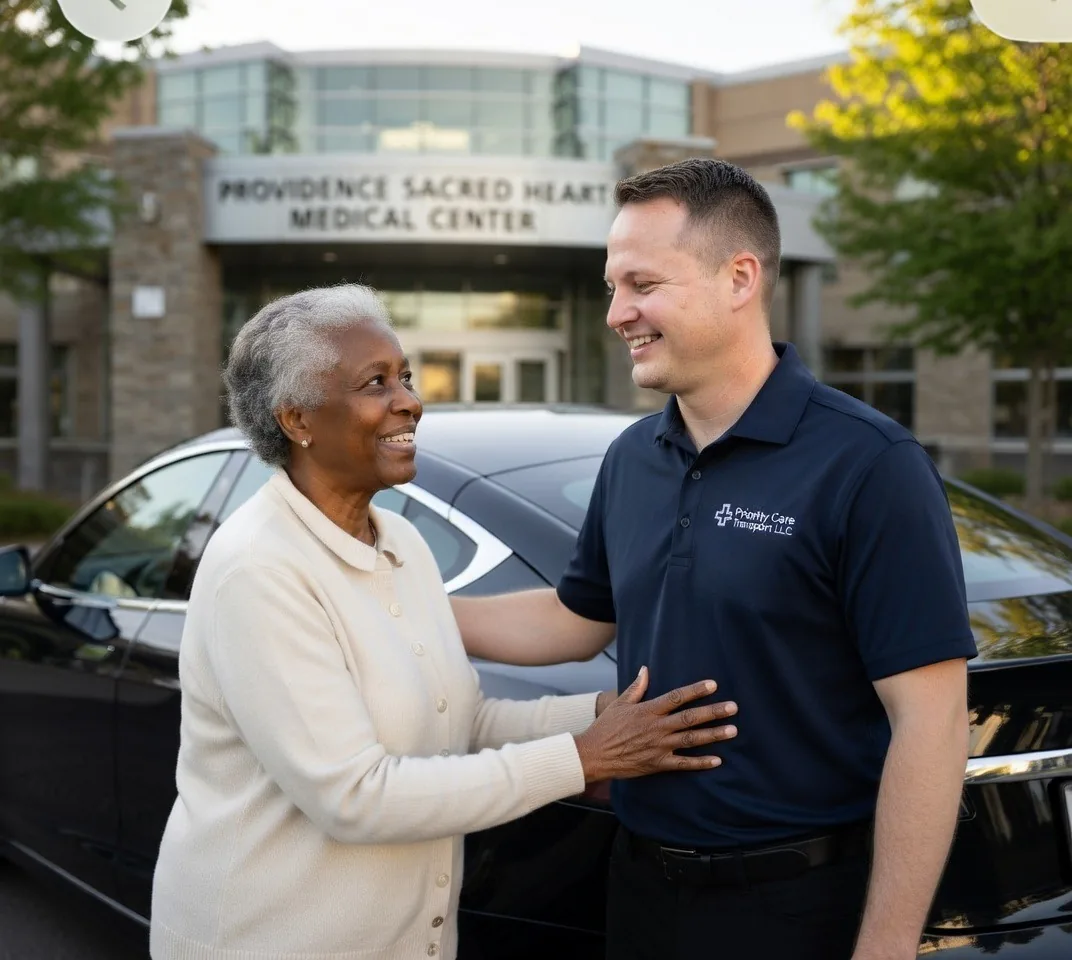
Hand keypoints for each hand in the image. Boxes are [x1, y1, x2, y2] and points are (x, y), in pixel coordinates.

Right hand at [573, 666, 737, 782]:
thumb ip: (636, 687)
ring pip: (691, 740)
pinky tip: (717, 760)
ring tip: (732, 730)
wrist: (594, 755)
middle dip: (713, 712)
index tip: (713, 685)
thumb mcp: (620, 703)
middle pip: (689, 718)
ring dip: (713, 735)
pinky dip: (700, 763)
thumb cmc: (606, 727)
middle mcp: (657, 727)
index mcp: (648, 710)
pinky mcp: (658, 764)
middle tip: (733, 707)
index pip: (676, 697)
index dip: (695, 690)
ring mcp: (659, 747)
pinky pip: (683, 764)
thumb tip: (646, 669)